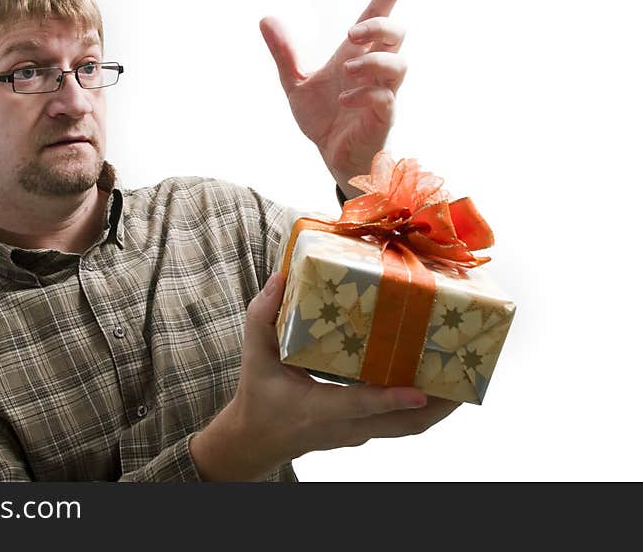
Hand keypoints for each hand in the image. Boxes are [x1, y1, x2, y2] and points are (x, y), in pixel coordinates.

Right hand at [190, 272, 459, 479]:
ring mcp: (355, 433)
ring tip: (462, 379)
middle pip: (400, 426)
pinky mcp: (362, 432)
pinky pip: (400, 425)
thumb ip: (263, 317)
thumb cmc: (258, 396)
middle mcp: (343, 426)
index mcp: (316, 408)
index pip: (356, 405)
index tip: (419, 391)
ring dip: (437, 408)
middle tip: (464, 378)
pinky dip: (422, 409)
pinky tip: (437, 385)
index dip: (388, 399)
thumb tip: (281, 279)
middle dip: (436, 406)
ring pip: (406, 429)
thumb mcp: (255, 355)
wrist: (256, 439)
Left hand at [260, 0, 409, 186]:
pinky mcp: (382, 117)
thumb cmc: (324, 118)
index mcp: (356, 55)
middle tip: (351, 34)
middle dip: (380, 26)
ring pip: (398, 65)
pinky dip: (364, 94)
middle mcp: (374, 70)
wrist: (330, 156)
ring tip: (347, 72)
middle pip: (397, 34)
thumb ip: (284, 53)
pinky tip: (344, 100)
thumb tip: (265, 19)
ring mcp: (382, 93)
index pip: (377, 16)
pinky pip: (384, 98)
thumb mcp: (295, 83)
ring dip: (373, 62)